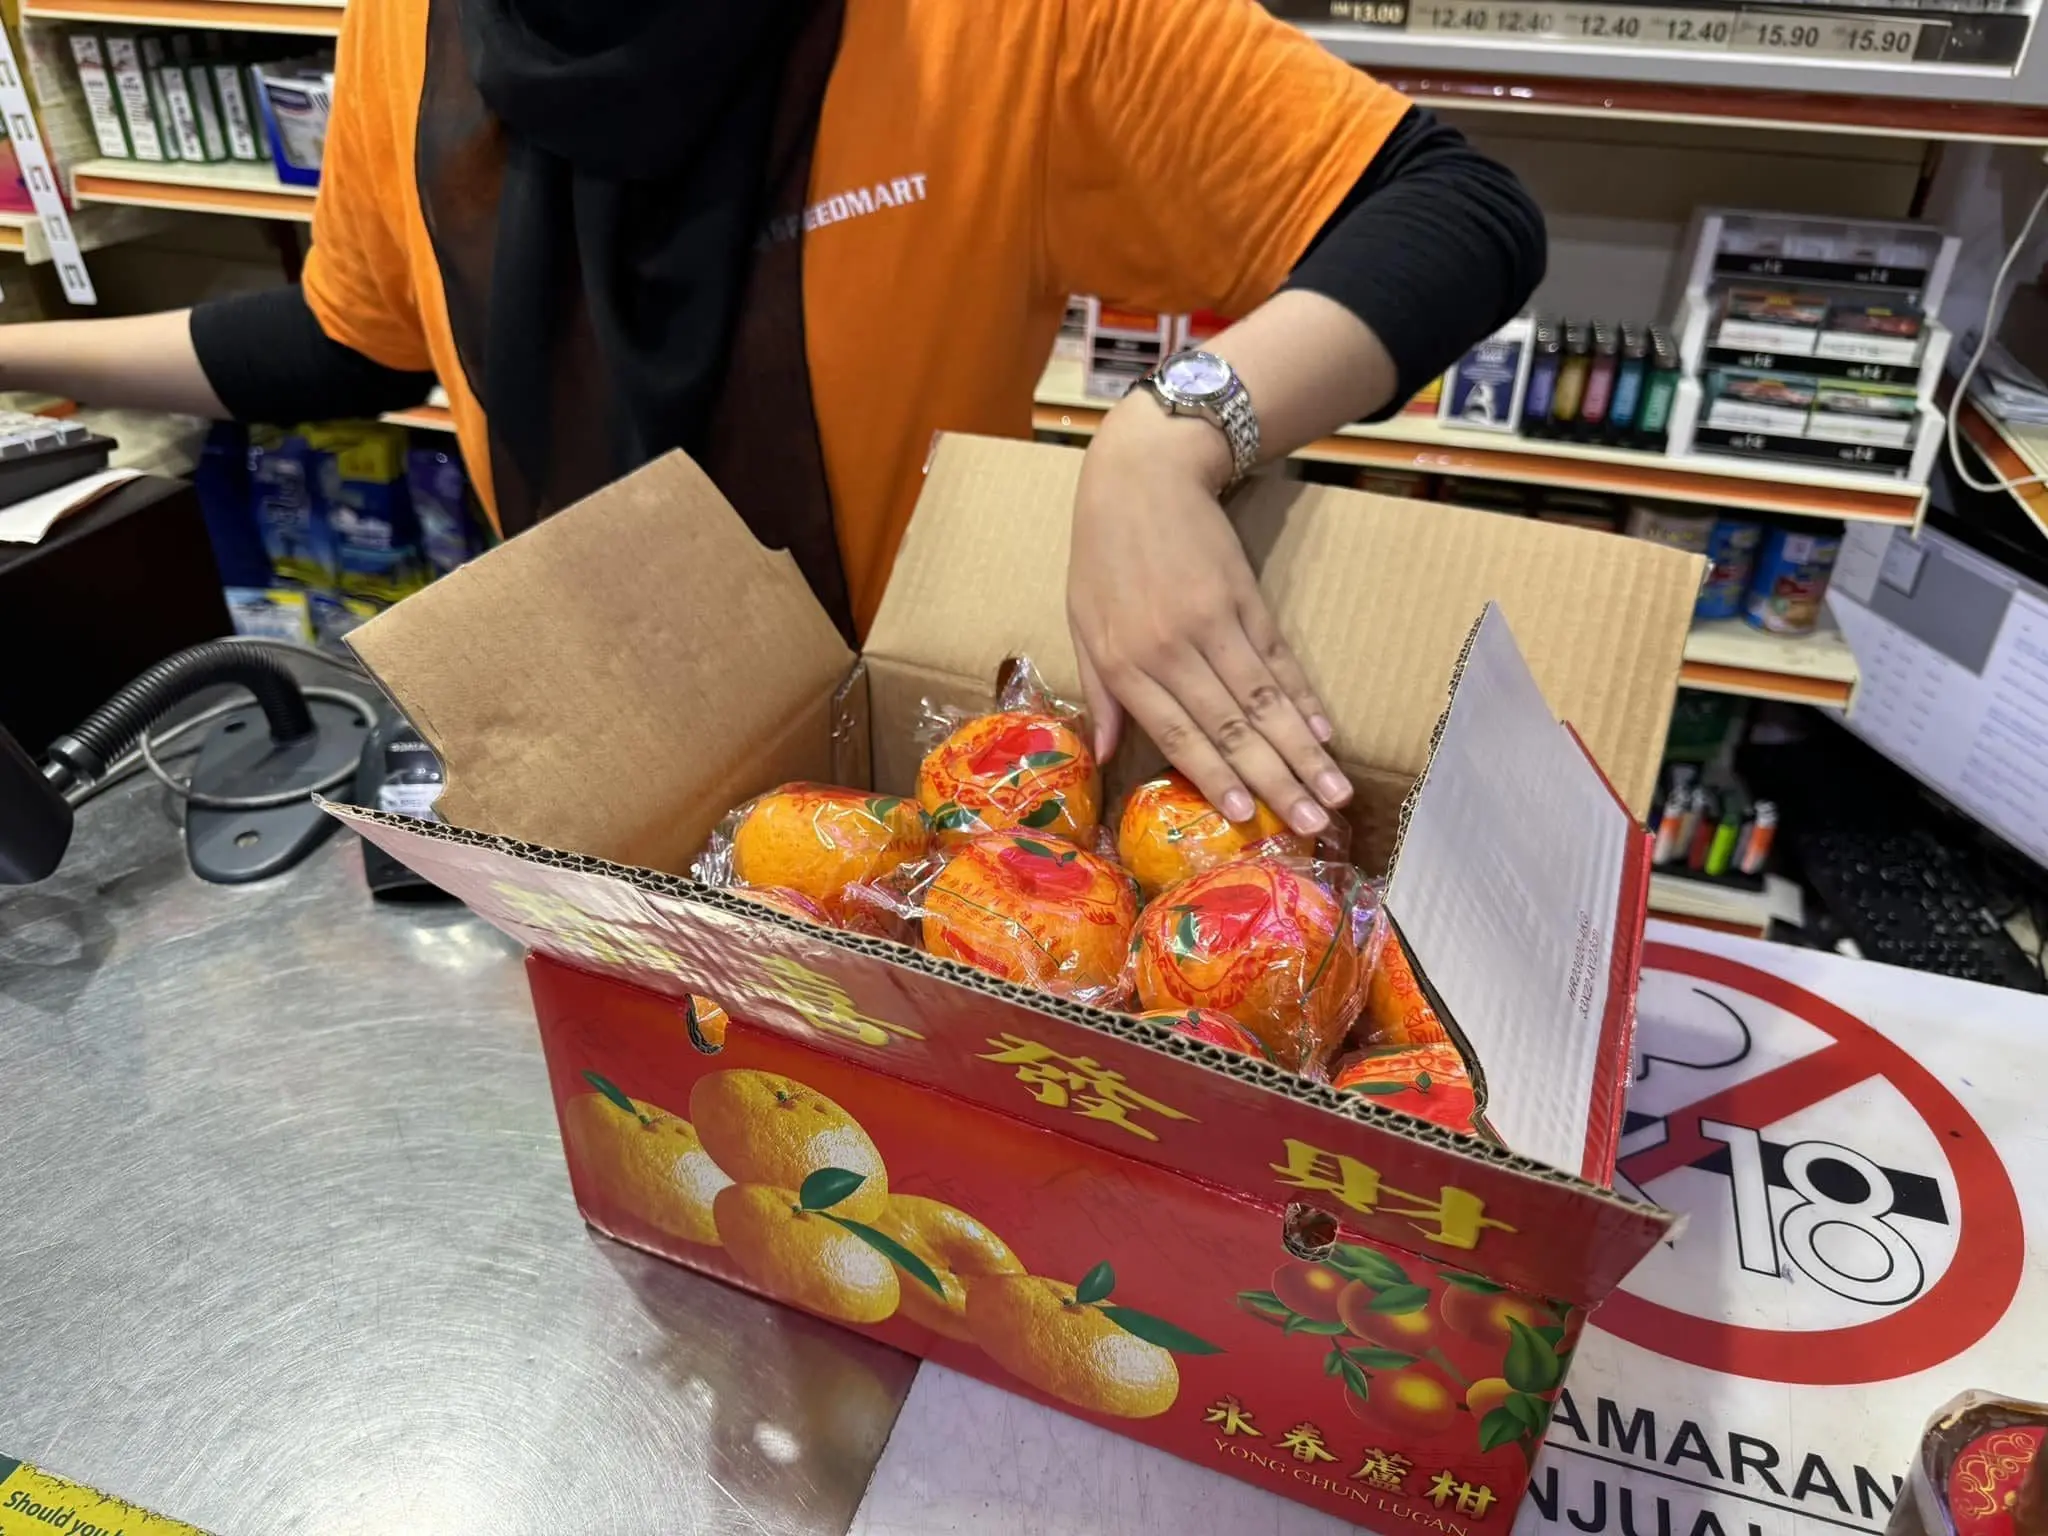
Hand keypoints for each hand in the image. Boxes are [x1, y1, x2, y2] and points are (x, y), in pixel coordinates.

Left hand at [1066, 394, 1351, 835]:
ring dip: (1305, 751)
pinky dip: (1306, 699)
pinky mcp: (1247, 601)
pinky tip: (1327, 733)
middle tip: (1312, 824)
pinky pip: (1280, 661)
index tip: (1247, 818)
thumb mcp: (1082, 624)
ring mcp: (1216, 624)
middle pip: (1232, 727)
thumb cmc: (1102, 556)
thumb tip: (1107, 757)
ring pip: (1265, 701)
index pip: (1179, 733)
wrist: (1144, 475)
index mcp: (1127, 662)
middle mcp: (1174, 649)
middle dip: (1276, 781)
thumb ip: (1099, 692)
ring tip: (1335, 792)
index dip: (1216, 777)